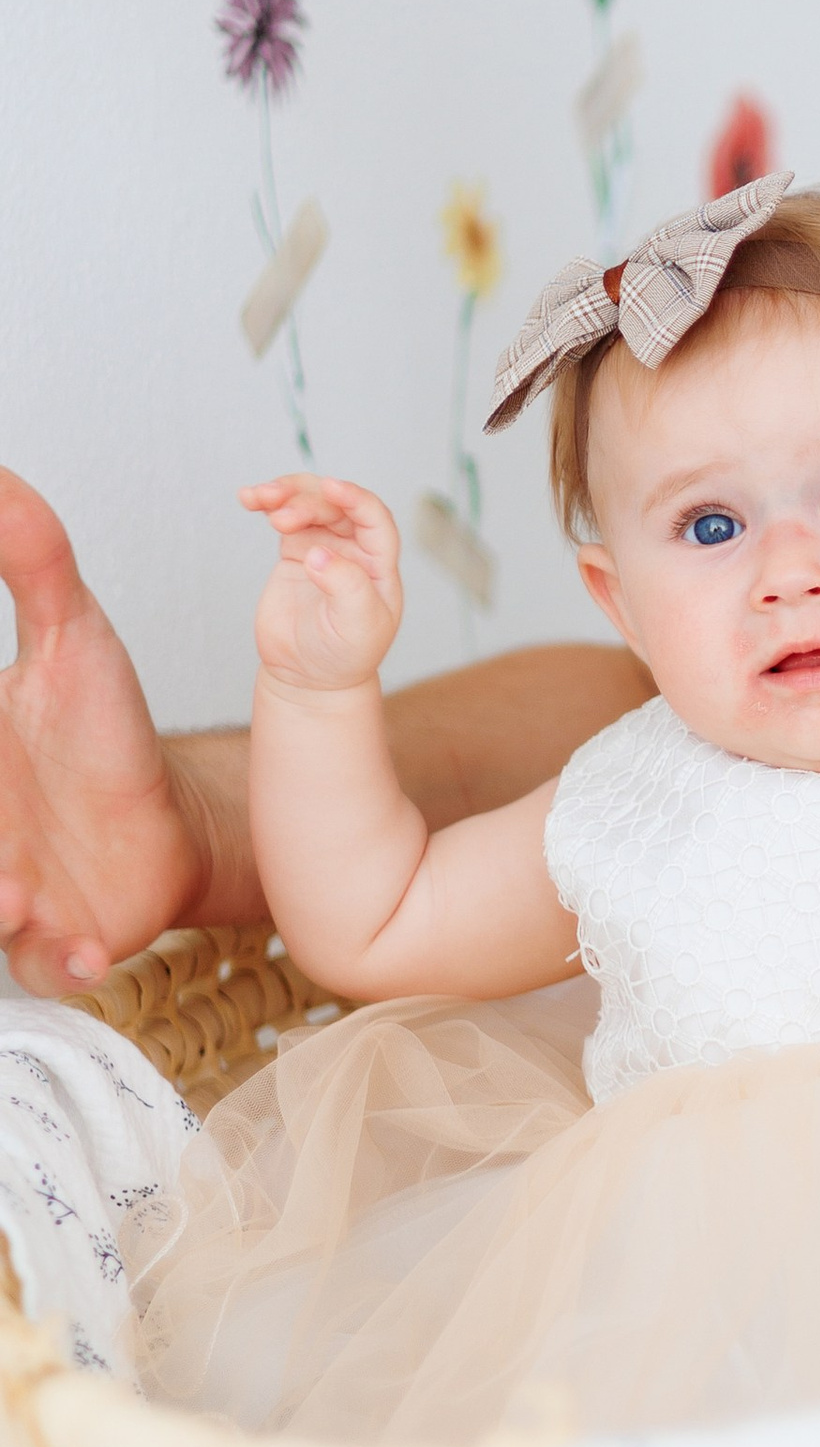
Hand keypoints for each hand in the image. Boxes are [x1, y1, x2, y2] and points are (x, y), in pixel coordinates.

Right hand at [0, 466, 211, 993]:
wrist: (175, 815)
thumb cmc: (107, 732)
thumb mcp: (75, 638)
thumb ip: (34, 564)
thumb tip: (7, 479)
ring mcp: (8, 893)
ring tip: (16, 899)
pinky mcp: (59, 942)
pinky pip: (43, 967)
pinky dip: (59, 964)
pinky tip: (85, 953)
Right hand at [244, 478, 403, 694]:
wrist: (309, 676)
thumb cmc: (345, 654)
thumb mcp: (356, 626)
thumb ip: (346, 587)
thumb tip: (319, 553)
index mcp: (380, 564)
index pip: (375, 520)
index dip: (356, 499)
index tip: (332, 488)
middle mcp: (355, 549)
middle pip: (335, 506)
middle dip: (308, 501)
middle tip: (281, 517)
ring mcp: (325, 546)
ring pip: (309, 503)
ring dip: (286, 493)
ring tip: (260, 498)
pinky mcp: (296, 550)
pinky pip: (284, 516)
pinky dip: (268, 503)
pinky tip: (250, 497)